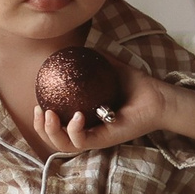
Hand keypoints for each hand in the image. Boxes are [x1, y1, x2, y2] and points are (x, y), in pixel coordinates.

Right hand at [36, 63, 194, 151]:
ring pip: (65, 145)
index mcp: (84, 118)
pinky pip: (83, 142)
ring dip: (52, 132)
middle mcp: (88, 131)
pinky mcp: (105, 141)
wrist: (156, 95)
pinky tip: (76, 117)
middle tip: (41, 111)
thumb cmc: (135, 84)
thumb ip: (90, 59)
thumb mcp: (107, 67)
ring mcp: (96, 137)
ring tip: (49, 115)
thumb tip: (73, 48)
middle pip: (55, 139)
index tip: (38, 102)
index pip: (56, 125)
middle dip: (41, 128)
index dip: (41, 119)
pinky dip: (74, 131)